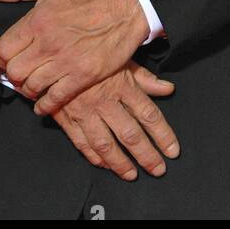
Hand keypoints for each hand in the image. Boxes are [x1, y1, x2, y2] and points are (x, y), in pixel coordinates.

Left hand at [0, 0, 149, 114]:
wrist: (126, 5)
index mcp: (37, 21)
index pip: (3, 50)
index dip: (1, 58)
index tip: (6, 60)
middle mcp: (48, 44)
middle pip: (14, 72)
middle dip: (13, 74)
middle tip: (20, 73)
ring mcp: (66, 62)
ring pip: (32, 87)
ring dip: (29, 88)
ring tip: (33, 85)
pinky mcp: (83, 76)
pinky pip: (55, 99)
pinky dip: (45, 105)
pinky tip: (44, 102)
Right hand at [52, 62, 179, 179]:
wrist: (56, 53)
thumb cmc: (93, 54)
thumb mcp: (122, 58)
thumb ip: (145, 78)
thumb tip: (168, 89)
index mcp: (122, 84)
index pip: (148, 115)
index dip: (163, 135)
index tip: (172, 150)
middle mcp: (105, 101)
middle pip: (130, 134)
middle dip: (146, 155)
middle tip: (158, 170)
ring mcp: (85, 112)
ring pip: (106, 144)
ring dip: (120, 163)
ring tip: (132, 175)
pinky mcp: (67, 118)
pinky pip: (82, 143)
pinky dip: (94, 157)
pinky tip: (104, 165)